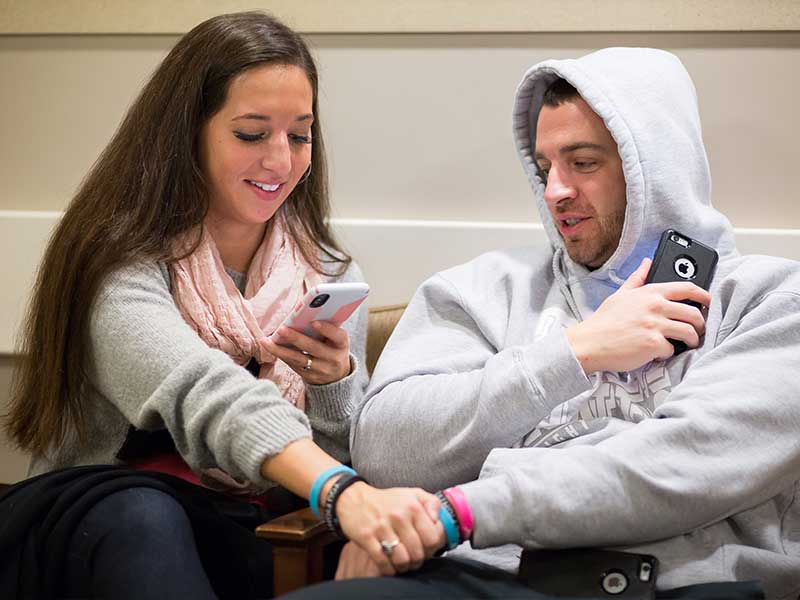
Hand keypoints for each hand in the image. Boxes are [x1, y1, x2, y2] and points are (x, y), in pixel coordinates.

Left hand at [263, 321, 350, 384]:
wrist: (337, 376)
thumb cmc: (333, 348)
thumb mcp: (337, 339)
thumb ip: (327, 328)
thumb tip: (306, 312)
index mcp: (342, 345)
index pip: (338, 336)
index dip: (326, 329)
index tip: (314, 322)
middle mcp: (333, 359)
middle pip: (313, 347)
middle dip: (295, 338)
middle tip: (281, 329)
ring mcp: (321, 370)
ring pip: (298, 358)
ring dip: (280, 349)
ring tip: (265, 341)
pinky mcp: (309, 377)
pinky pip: (293, 364)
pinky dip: (281, 354)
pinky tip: (270, 347)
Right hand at [333, 482, 444, 575]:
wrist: (355, 499)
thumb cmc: (387, 500)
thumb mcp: (413, 494)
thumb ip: (432, 504)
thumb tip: (437, 520)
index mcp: (413, 506)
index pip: (432, 538)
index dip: (432, 549)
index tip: (427, 549)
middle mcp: (399, 516)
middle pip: (418, 552)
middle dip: (418, 560)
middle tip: (414, 559)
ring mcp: (381, 527)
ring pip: (402, 560)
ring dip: (404, 566)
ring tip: (403, 563)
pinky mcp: (366, 537)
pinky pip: (382, 562)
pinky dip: (388, 569)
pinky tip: (390, 565)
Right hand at [566, 258, 711, 373]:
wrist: (589, 343)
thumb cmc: (603, 321)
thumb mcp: (620, 295)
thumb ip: (637, 279)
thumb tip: (647, 262)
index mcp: (649, 293)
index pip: (686, 288)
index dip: (703, 295)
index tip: (707, 302)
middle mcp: (655, 306)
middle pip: (694, 314)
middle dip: (700, 325)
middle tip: (696, 331)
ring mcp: (655, 326)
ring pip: (689, 333)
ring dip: (691, 341)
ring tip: (686, 345)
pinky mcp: (653, 344)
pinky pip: (672, 350)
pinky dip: (667, 354)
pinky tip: (658, 353)